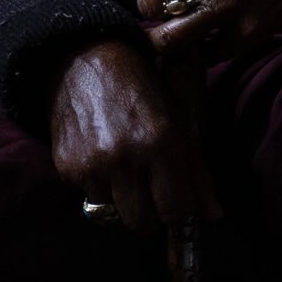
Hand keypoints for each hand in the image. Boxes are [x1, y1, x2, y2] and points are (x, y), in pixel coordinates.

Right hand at [49, 39, 220, 232]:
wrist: (82, 58)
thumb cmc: (138, 87)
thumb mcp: (176, 120)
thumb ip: (197, 171)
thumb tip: (214, 216)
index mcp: (160, 142)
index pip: (176, 212)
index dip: (178, 211)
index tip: (174, 201)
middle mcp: (125, 156)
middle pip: (143, 223)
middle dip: (149, 214)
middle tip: (148, 190)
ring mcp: (93, 163)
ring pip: (113, 215)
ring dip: (121, 202)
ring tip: (122, 170)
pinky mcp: (67, 166)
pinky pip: (88, 199)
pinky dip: (97, 189)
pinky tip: (99, 160)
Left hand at [126, 0, 281, 59]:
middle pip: (147, 4)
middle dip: (151, 3)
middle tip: (163, 1)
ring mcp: (225, 8)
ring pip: (167, 38)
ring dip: (165, 33)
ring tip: (172, 26)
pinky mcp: (246, 33)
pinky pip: (206, 53)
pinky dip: (202, 48)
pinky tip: (206, 35)